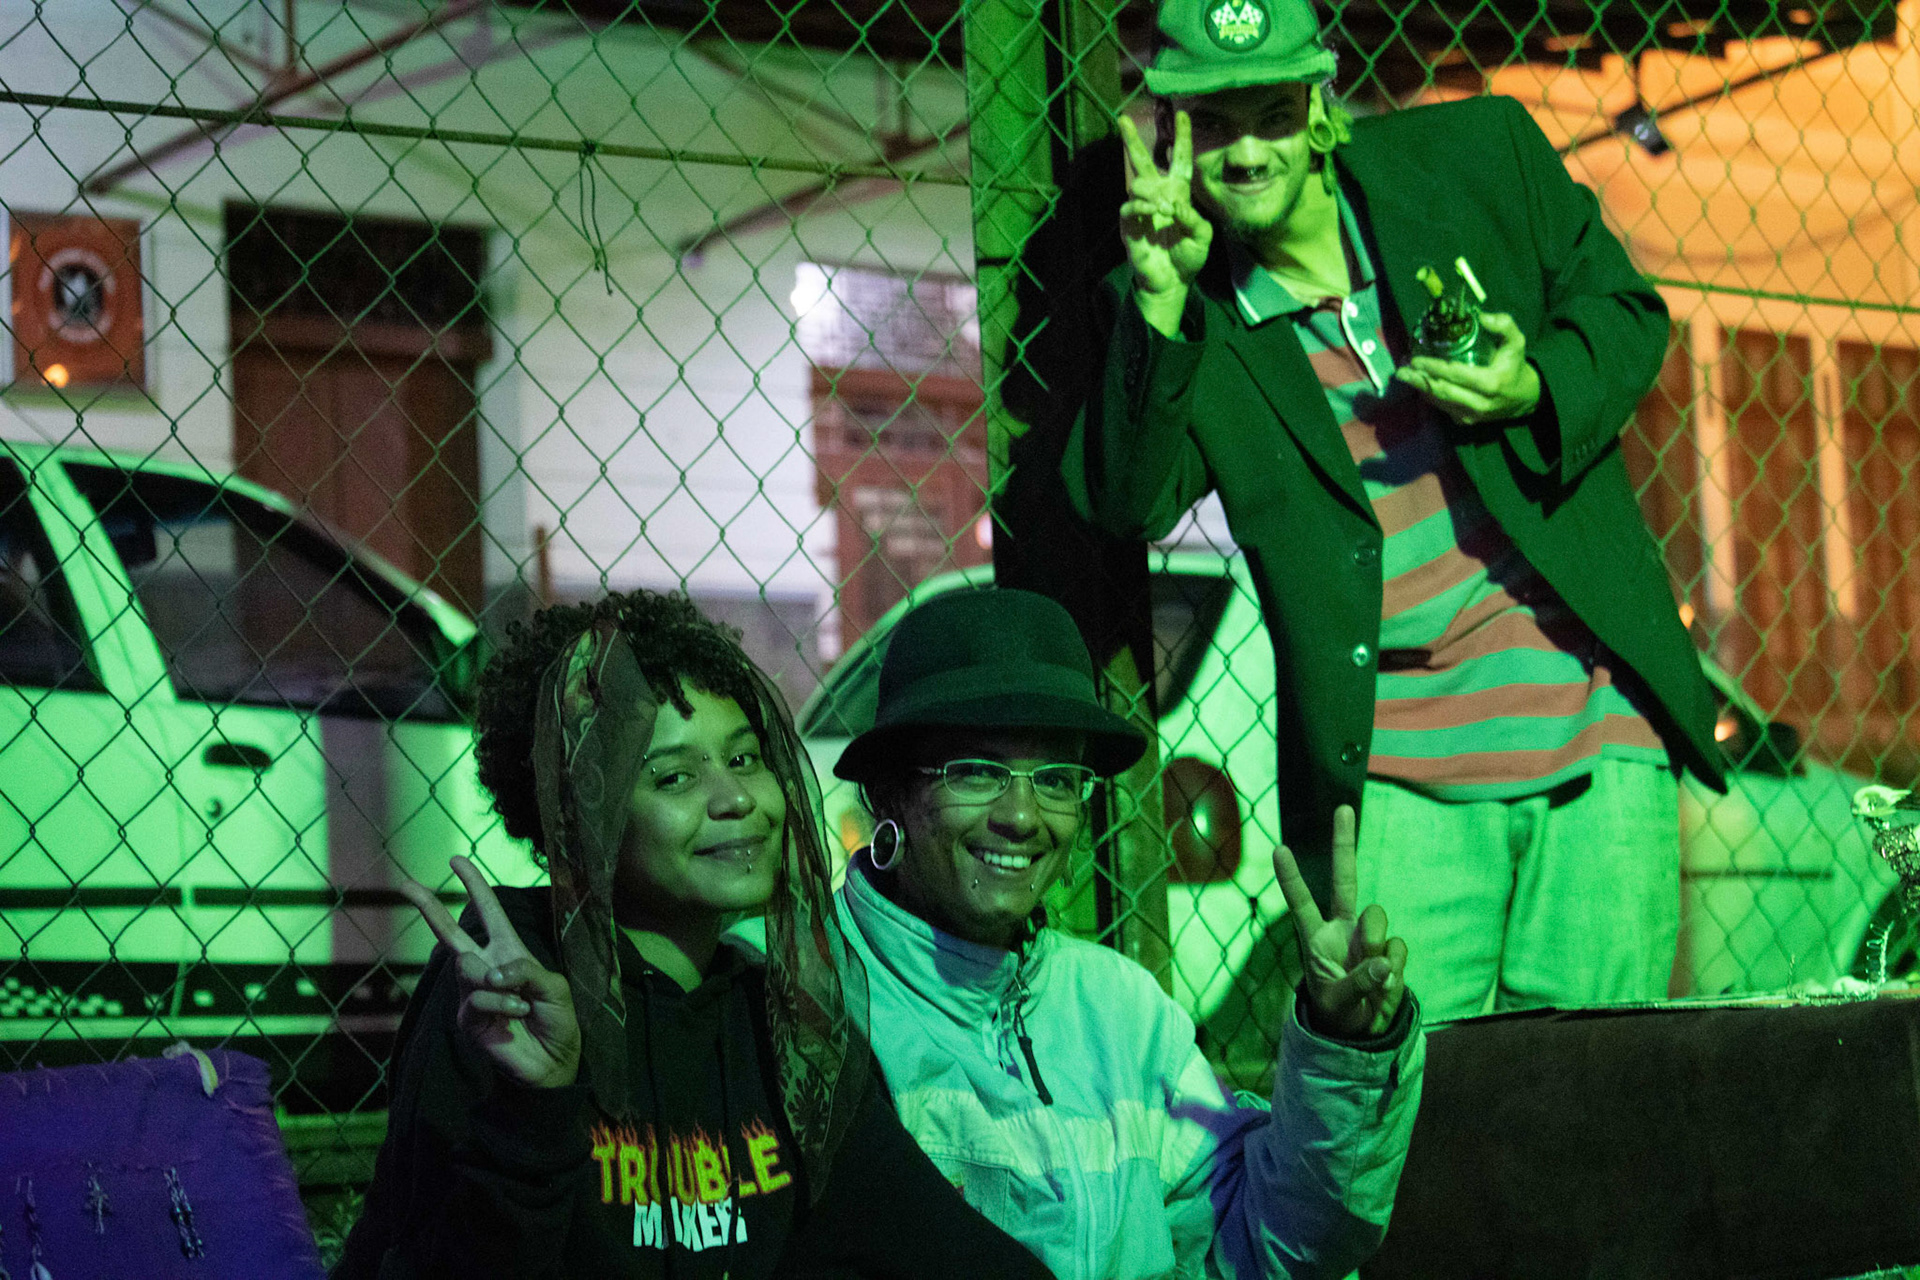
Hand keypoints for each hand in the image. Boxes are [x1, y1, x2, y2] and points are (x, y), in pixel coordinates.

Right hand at [402, 855, 581, 1089]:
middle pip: (451, 933)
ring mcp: (472, 993)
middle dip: (429, 908)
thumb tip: (489, 971)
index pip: (489, 912)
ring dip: (500, 984)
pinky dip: (501, 1004)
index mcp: (509, 951)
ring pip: (469, 968)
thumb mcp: (553, 986)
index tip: (457, 860)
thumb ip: (525, 970)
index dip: (475, 885)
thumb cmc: (557, 1019)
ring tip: (522, 1003)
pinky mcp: (467, 1019)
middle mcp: (486, 967)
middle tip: (406, 884)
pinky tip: (517, 1014)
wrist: (554, 1062)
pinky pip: (476, 998)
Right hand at [1118, 111, 1211, 334]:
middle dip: (1132, 139)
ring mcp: (1141, 209)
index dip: (1181, 138)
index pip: (1179, 160)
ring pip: (1137, 184)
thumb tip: (1174, 204)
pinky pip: (1129, 207)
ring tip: (1163, 209)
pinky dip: (1141, 206)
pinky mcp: (1129, 225)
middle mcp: (1157, 196)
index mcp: (1177, 193)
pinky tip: (1152, 212)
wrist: (1171, 282)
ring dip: (1151, 192)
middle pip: (1143, 161)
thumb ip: (1194, 218)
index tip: (1182, 114)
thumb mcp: (1203, 237)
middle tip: (1122, 118)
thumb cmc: (1188, 258)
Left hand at [1272, 805, 1408, 1037]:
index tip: (1279, 848)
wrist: (1362, 1031)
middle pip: (1345, 880)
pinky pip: (1398, 948)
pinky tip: (1384, 986)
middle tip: (1343, 808)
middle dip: (1343, 842)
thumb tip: (1384, 962)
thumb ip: (1356, 984)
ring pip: (1377, 917)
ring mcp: (1368, 937)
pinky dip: (1394, 970)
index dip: (1290, 877)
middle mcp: (1342, 928)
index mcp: (1316, 937)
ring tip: (1369, 977)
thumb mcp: (1336, 1003)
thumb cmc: (1336, 1012)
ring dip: (1374, 942)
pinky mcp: (1391, 951)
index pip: (1301, 902)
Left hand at [1395, 311, 1540, 424]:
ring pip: (1439, 401)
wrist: (1524, 397)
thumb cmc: (1515, 365)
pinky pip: (1442, 408)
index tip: (1415, 359)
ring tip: (1404, 374)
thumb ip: (1503, 325)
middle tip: (1401, 369)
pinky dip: (1429, 395)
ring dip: (1419, 388)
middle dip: (1418, 380)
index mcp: (1490, 383)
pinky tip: (1418, 384)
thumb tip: (1481, 316)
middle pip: (1441, 390)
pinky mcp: (1465, 421)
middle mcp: (1479, 403)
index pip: (1455, 374)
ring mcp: (1471, 415)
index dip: (1433, 367)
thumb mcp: (1516, 342)